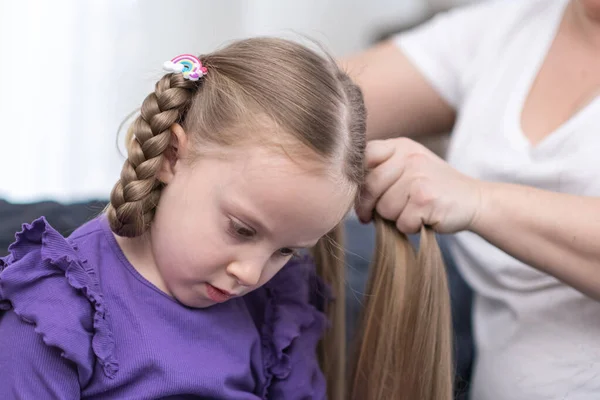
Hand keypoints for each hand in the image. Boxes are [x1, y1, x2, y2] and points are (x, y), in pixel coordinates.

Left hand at [356, 138, 482, 233]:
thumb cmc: (434, 189)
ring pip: (384, 208)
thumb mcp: (409, 167)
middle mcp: (409, 157)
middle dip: (370, 207)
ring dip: (394, 219)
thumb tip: (345, 190)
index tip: (362, 196)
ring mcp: (418, 177)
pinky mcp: (426, 199)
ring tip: (411, 212)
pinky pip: (401, 222)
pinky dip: (409, 228)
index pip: (364, 156)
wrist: (474, 200)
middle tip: (372, 216)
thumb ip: (381, 170)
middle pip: (370, 187)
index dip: (358, 180)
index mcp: (401, 146)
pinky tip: (424, 219)